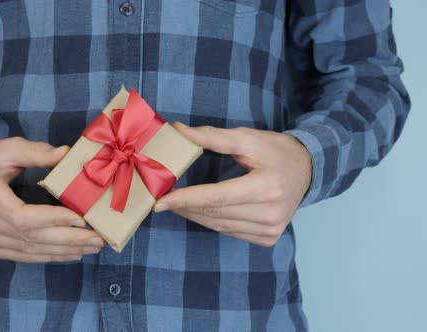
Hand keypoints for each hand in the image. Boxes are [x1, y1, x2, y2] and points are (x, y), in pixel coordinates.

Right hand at [0, 137, 105, 262]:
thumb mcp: (7, 148)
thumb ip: (36, 152)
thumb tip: (67, 154)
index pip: (22, 217)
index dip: (53, 220)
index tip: (81, 219)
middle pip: (31, 238)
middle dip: (68, 240)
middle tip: (97, 239)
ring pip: (29, 251)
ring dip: (63, 251)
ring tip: (91, 248)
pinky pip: (22, 255)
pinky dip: (48, 256)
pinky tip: (69, 254)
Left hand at [153, 123, 311, 246]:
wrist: (308, 170)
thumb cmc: (276, 151)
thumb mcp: (247, 138)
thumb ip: (211, 137)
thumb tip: (178, 132)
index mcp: (267, 187)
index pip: (217, 197)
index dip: (186, 199)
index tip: (160, 202)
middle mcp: (270, 213)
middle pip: (215, 213)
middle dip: (184, 206)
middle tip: (161, 198)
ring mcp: (270, 229)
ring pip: (219, 225)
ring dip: (194, 215)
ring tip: (175, 203)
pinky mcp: (267, 238)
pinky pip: (229, 232)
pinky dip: (211, 221)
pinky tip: (200, 211)